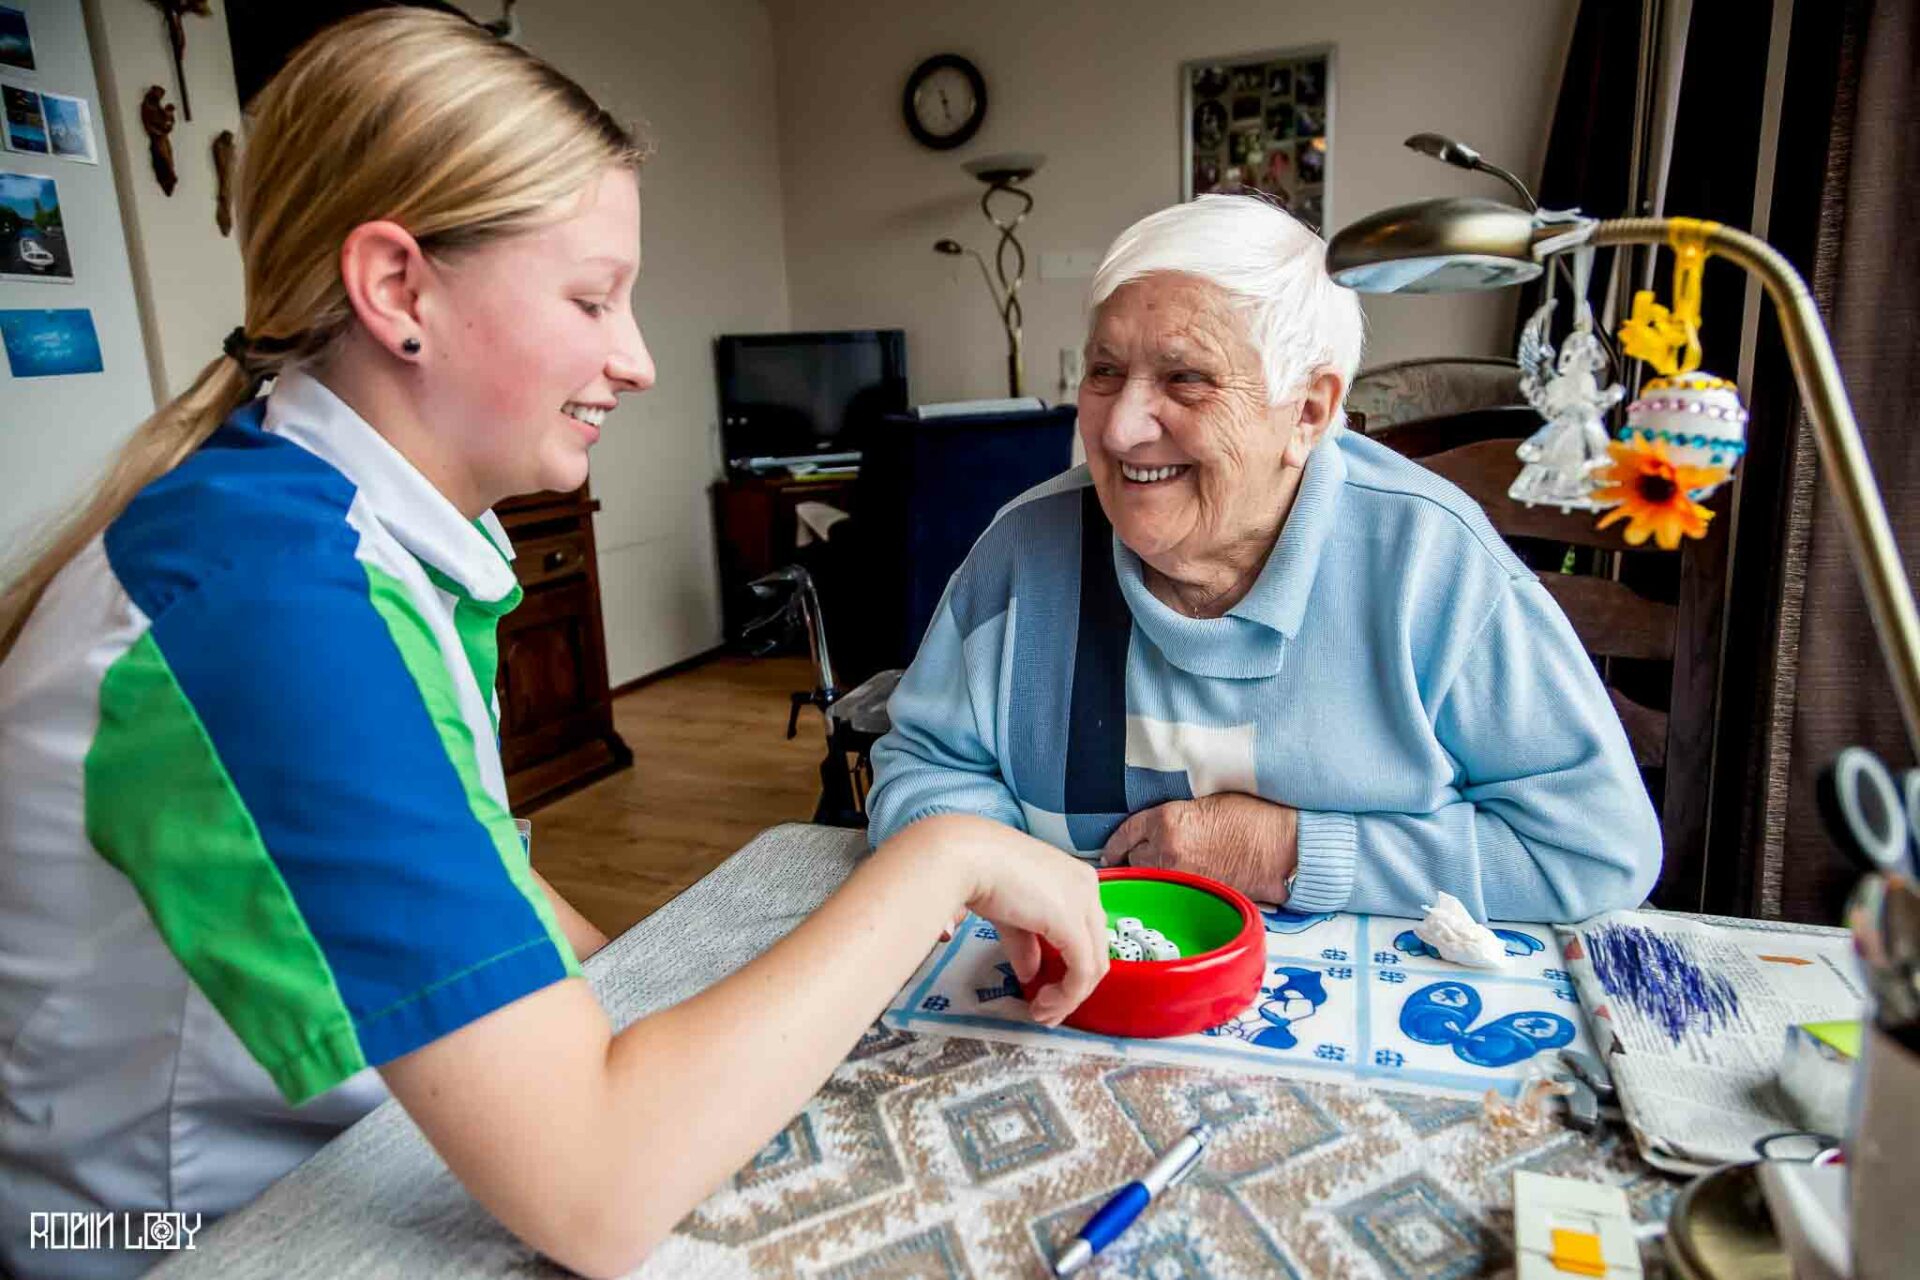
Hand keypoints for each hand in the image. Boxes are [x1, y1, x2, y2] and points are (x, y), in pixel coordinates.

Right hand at [927, 816, 1108, 1025]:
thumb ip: (1026, 944)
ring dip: (1069, 997)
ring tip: (1043, 1014)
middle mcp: (1088, 886)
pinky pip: (1082, 971)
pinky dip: (1067, 995)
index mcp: (1076, 878)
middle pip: (1095, 949)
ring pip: (1094, 964)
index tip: (1046, 992)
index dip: (1071, 967)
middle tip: (1047, 1011)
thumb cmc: (980, 873)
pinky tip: (1044, 1005)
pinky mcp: (1073, 923)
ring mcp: (1084, 902)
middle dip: (1073, 988)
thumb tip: (1031, 974)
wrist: (966, 857)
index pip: (1086, 931)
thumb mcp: (1010, 915)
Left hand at [1100, 793, 1297, 902]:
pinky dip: (1170, 889)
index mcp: (1166, 820)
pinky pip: (1171, 892)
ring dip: (1150, 877)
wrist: (1282, 845)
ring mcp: (1181, 874)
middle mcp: (1167, 849)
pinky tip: (1174, 886)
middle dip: (1133, 860)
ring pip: (1151, 880)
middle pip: (1134, 860)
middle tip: (1132, 862)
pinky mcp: (1197, 893)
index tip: (1110, 851)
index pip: (1126, 832)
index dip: (1115, 843)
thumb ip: (1173, 815)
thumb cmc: (1251, 815)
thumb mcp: (1204, 801)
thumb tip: (1156, 828)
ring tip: (1155, 876)